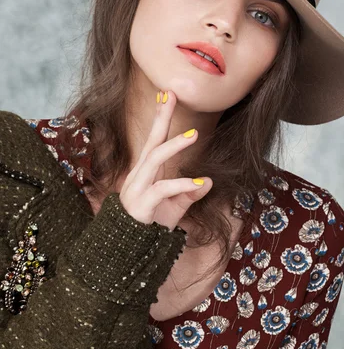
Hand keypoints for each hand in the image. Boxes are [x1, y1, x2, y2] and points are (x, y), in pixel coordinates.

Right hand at [119, 90, 212, 229]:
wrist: (129, 252)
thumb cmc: (150, 226)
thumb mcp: (174, 208)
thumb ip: (189, 194)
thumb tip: (209, 181)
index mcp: (145, 173)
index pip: (153, 141)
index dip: (160, 119)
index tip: (167, 96)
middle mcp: (138, 176)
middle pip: (151, 141)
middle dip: (161, 117)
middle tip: (172, 95)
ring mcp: (137, 189)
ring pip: (154, 159)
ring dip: (174, 145)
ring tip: (194, 134)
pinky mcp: (141, 204)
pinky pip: (162, 189)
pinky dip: (181, 184)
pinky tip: (198, 182)